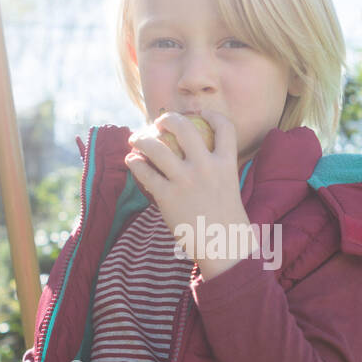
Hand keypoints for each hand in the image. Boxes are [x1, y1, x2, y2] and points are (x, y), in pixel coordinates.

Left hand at [124, 110, 256, 278]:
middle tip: (158, 122)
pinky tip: (132, 162)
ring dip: (142, 139)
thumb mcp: (230, 187)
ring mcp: (186, 181)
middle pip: (184, 128)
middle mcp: (206, 167)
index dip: (211, 115)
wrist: (224, 248)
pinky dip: (134, 163)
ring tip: (136, 139)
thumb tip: (198, 155)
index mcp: (226, 164)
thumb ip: (217, 169)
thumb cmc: (226, 220)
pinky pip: (144, 172)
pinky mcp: (168, 197)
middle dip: (167, 119)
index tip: (199, 114)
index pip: (225, 127)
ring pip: (156, 147)